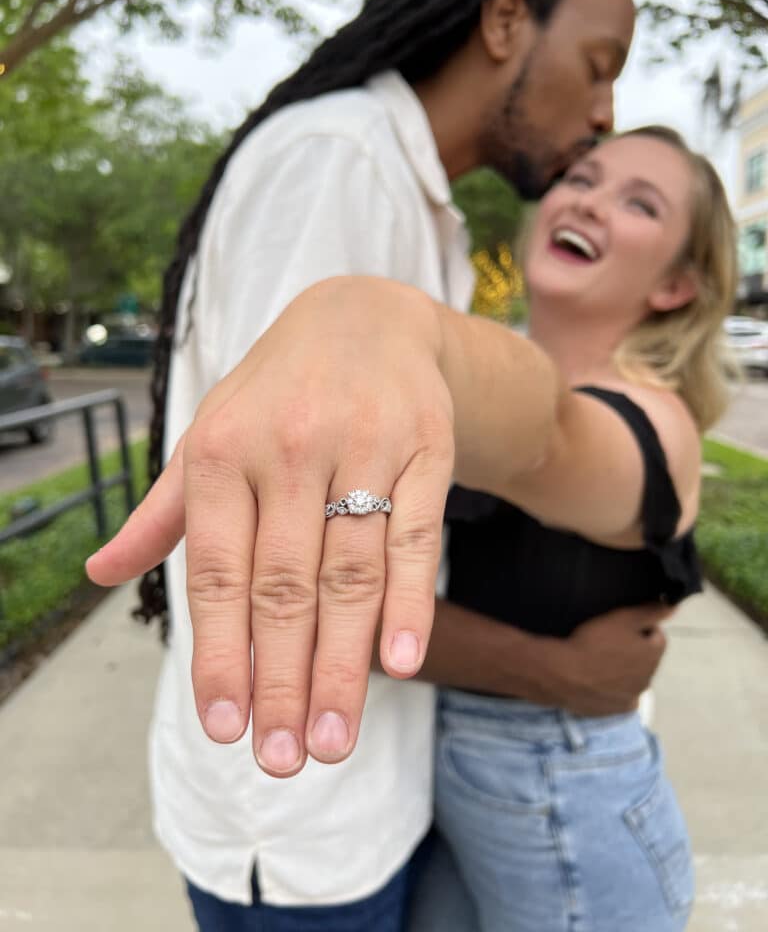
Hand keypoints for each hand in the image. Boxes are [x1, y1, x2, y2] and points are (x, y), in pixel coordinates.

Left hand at [87, 278, 454, 775]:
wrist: (362, 318)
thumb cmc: (274, 394)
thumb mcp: (209, 435)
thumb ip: (163, 512)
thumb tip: (99, 574)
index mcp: (220, 451)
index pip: (216, 574)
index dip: (219, 655)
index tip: (225, 729)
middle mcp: (286, 449)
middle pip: (283, 588)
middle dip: (282, 682)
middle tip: (282, 760)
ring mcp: (361, 446)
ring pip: (349, 574)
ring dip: (342, 666)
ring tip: (333, 740)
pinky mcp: (423, 448)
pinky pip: (415, 536)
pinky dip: (408, 603)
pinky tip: (398, 663)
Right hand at [534, 604, 672, 715]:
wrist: (564, 674)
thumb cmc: (592, 643)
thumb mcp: (622, 618)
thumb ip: (650, 612)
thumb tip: (673, 608)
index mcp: (653, 655)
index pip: (657, 636)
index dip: (640, 628)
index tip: (619, 627)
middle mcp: (649, 678)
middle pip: (646, 658)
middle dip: (634, 650)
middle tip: (607, 642)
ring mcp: (634, 696)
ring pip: (634, 677)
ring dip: (624, 669)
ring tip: (599, 661)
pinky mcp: (619, 709)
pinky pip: (623, 695)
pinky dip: (616, 688)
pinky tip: (599, 680)